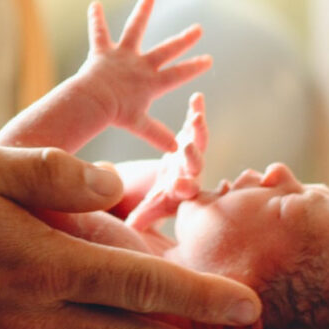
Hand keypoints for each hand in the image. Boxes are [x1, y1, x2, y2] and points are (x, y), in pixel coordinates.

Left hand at [79, 0, 210, 151]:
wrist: (95, 102)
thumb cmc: (116, 115)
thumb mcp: (139, 126)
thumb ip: (157, 135)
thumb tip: (175, 151)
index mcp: (151, 82)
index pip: (178, 74)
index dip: (193, 67)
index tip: (208, 60)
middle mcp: (141, 65)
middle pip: (166, 50)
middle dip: (183, 40)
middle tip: (198, 29)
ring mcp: (123, 56)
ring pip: (135, 30)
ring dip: (142, 13)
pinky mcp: (104, 52)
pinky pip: (99, 33)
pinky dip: (95, 19)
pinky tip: (94, 4)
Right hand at [125, 92, 207, 230]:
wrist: (170, 187)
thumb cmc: (158, 201)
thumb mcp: (147, 211)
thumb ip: (140, 219)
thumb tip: (131, 230)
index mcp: (182, 192)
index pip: (185, 192)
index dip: (184, 189)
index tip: (180, 186)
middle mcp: (190, 173)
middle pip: (194, 165)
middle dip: (192, 156)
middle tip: (187, 148)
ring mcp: (191, 155)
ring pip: (198, 142)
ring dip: (197, 130)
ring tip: (196, 117)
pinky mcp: (189, 138)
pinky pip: (194, 124)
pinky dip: (195, 111)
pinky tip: (197, 97)